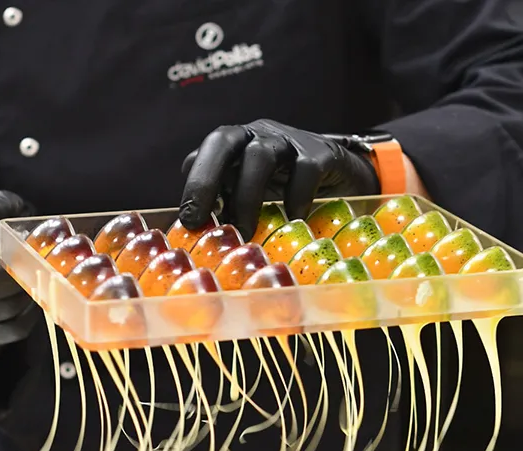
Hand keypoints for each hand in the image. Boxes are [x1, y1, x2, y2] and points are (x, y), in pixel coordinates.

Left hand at [180, 119, 379, 240]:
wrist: (346, 179)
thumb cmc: (290, 188)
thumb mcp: (252, 192)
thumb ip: (225, 197)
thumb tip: (195, 222)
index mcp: (237, 144)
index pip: (206, 154)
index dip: (193, 184)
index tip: (189, 221)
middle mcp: (258, 135)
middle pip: (223, 142)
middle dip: (205, 180)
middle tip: (199, 219)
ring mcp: (290, 140)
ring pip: (260, 156)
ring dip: (246, 196)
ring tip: (245, 231)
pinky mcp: (321, 151)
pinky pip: (305, 169)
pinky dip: (296, 197)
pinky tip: (292, 219)